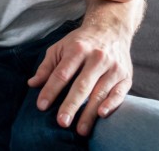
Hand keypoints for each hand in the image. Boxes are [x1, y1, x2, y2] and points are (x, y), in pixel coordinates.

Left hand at [27, 22, 132, 136]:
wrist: (111, 29)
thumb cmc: (80, 42)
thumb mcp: (60, 48)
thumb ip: (47, 67)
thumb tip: (32, 84)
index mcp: (78, 49)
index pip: (61, 74)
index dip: (50, 90)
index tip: (41, 106)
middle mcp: (97, 58)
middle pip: (81, 85)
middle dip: (71, 105)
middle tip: (62, 122)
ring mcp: (113, 68)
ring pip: (99, 93)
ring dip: (89, 112)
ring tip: (79, 129)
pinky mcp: (126, 77)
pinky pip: (119, 93)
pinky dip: (111, 104)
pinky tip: (102, 115)